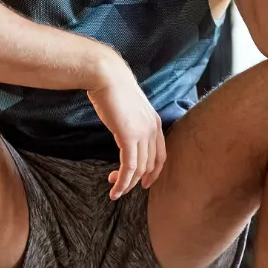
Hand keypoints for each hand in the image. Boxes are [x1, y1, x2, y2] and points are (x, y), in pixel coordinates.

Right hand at [86, 52, 165, 199]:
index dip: (154, 172)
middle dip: (137, 180)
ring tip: (115, 191)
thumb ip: (132, 123)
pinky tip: (115, 188)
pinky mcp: (129, 137)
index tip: (144, 183)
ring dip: (127, 184)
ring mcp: (143, 134)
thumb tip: (125, 134)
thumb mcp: (129, 110)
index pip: (160, 155)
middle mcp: (153, 130)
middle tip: (123, 188)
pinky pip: (128, 167)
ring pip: (139, 169)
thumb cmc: (113, 90)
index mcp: (156, 123)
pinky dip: (122, 181)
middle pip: (150, 165)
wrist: (107, 76)